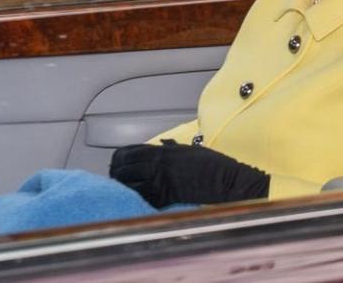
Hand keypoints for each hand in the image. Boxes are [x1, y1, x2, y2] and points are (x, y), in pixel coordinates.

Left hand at [110, 140, 269, 207]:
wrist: (225, 181)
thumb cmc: (213, 164)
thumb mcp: (191, 149)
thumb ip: (173, 147)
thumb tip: (163, 144)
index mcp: (163, 151)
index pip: (129, 152)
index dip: (119, 157)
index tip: (118, 160)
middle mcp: (158, 165)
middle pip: (123, 169)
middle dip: (117, 172)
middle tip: (117, 176)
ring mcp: (160, 182)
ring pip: (128, 185)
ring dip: (123, 186)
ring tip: (123, 187)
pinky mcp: (165, 198)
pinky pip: (142, 198)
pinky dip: (135, 198)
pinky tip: (135, 198)